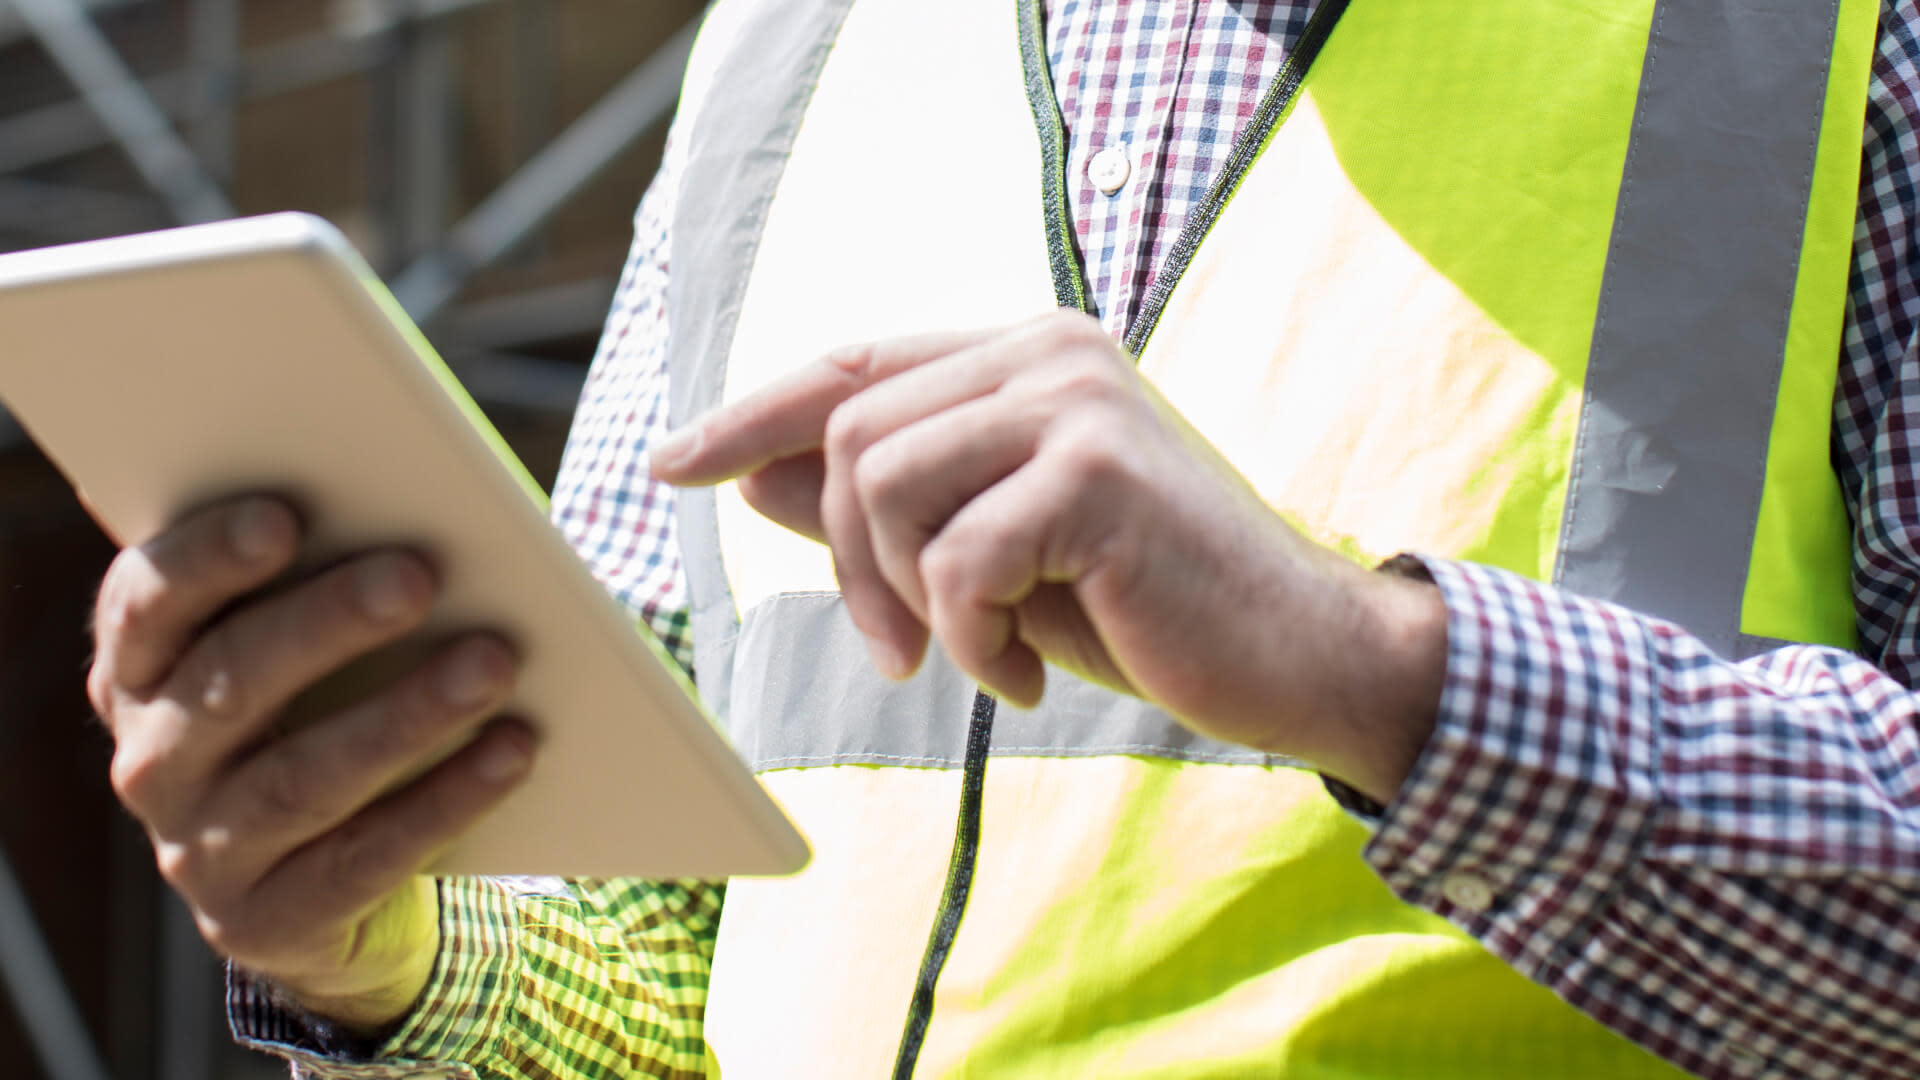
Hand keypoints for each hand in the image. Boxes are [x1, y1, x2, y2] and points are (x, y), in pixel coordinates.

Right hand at [91, 497, 533, 1029]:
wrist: (320, 888)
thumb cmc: (324, 715)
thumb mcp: (305, 651)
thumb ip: (325, 581)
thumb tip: (418, 507)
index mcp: (143, 670)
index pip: (144, 602)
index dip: (205, 557)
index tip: (282, 516)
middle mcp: (153, 759)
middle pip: (233, 679)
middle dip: (328, 622)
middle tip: (418, 575)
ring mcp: (201, 850)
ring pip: (303, 777)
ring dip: (406, 715)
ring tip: (493, 663)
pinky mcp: (269, 920)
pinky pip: (367, 857)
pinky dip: (447, 799)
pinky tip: (512, 751)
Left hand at [652, 310, 1445, 801]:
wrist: (1297, 653)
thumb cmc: (1143, 605)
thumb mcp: (994, 556)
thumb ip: (888, 505)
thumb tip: (758, 475)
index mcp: (1023, 357)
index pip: (850, 369)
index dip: (749, 417)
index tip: (673, 465)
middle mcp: (1045, 352)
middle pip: (848, 436)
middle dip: (847, 562)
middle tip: (903, 648)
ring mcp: (1074, 400)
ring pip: (883, 485)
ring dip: (907, 601)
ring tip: (977, 653)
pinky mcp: (1097, 469)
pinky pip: (956, 561)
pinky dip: (973, 644)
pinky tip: (1029, 678)